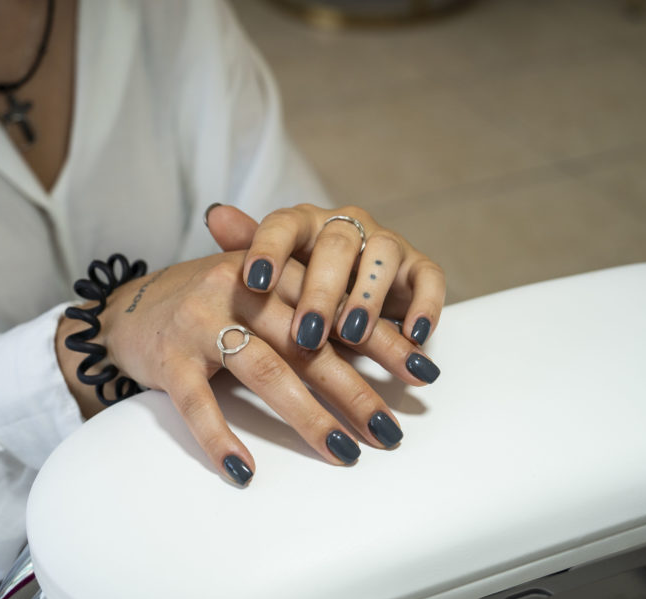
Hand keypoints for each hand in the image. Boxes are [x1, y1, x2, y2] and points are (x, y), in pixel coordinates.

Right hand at [56, 251, 425, 486]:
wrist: (125, 312)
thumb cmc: (208, 310)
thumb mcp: (258, 295)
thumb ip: (309, 310)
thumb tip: (383, 348)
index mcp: (270, 270)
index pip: (336, 305)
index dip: (383, 340)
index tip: (423, 372)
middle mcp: (237, 288)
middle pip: (307, 342)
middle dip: (356, 388)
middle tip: (391, 429)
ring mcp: (200, 321)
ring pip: (263, 370)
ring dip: (308, 416)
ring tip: (345, 452)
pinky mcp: (168, 357)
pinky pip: (197, 403)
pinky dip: (221, 438)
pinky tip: (245, 470)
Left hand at [205, 203, 444, 363]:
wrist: (347, 301)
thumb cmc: (298, 291)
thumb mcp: (268, 278)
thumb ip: (244, 250)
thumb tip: (215, 215)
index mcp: (302, 224)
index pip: (282, 226)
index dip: (268, 251)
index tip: (252, 282)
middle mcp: (346, 225)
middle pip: (335, 245)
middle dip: (321, 291)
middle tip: (306, 333)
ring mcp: (385, 244)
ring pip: (382, 256)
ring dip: (367, 298)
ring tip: (352, 336)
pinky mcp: (420, 268)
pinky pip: (430, 279)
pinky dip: (426, 307)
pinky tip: (414, 337)